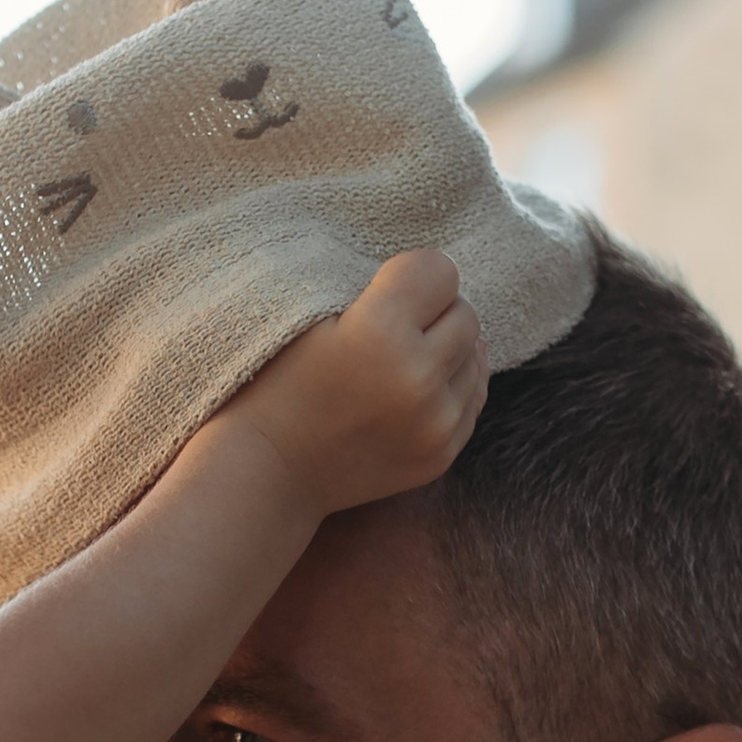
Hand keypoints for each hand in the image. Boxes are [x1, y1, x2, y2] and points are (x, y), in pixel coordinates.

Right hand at [222, 248, 488, 514]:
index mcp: (379, 332)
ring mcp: (434, 423)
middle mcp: (417, 379)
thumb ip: (377, 285)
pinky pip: (473, 397)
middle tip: (391, 331)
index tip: (381, 294)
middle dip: (433, 313)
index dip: (409, 275)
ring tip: (399, 364)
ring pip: (475, 355)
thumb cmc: (276, 382)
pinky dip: (451, 386)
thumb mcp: (308, 311)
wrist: (266, 470)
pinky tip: (415, 389)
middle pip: (465, 313)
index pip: (440, 270)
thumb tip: (443, 280)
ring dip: (445, 351)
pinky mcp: (441, 454)